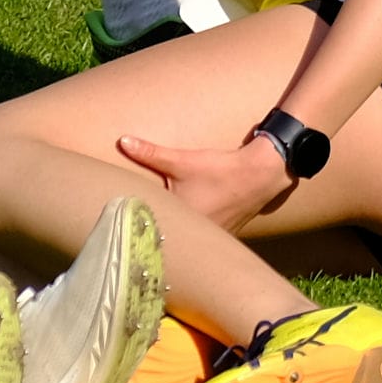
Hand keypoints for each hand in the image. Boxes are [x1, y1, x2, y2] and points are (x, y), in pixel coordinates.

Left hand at [118, 129, 295, 230]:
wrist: (260, 174)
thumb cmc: (219, 170)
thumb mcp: (182, 160)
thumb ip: (150, 153)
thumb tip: (122, 141)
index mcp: (182, 224)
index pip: (150, 230)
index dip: (135, 227)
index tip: (121, 224)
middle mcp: (198, 238)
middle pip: (167, 238)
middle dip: (153, 231)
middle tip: (133, 226)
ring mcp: (213, 240)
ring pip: (187, 241)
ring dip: (174, 235)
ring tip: (154, 230)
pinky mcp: (224, 236)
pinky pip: (202, 241)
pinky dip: (193, 236)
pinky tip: (185, 231)